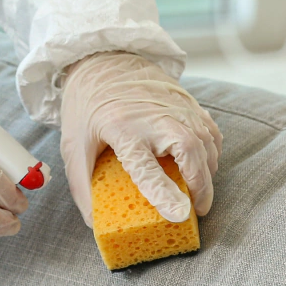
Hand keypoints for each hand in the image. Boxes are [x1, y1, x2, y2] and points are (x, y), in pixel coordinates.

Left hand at [60, 52, 221, 225]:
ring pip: (204, 140)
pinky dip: (211, 151)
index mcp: (120, 127)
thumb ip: (83, 187)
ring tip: (199, 193)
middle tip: (198, 210)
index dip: (164, 192)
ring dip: (207, 171)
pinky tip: (204, 166)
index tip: (181, 214)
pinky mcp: (187, 100)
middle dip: (200, 183)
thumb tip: (95, 225)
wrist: (100, 59)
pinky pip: (209, 130)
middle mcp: (151, 115)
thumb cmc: (85, 107)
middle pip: (188, 149)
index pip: (145, 166)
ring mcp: (173, 104)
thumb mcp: (73, 147)